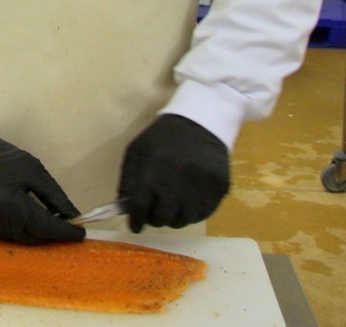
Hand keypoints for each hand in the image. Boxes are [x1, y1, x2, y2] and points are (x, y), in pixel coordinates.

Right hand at [0, 135, 85, 244]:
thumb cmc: (4, 160)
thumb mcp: (34, 171)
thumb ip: (55, 198)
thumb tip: (74, 218)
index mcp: (8, 203)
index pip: (42, 227)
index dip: (63, 232)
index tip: (81, 234)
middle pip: (31, 238)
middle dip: (51, 234)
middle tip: (68, 227)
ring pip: (19, 240)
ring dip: (35, 232)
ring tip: (47, 220)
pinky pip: (5, 236)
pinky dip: (18, 230)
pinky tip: (24, 219)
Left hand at [118, 114, 229, 230]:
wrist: (200, 120)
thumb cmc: (163, 137)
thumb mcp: (136, 151)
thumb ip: (128, 180)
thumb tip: (125, 209)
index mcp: (153, 170)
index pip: (140, 207)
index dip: (136, 220)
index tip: (135, 225)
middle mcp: (177, 181)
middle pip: (163, 218)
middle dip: (155, 218)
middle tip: (155, 212)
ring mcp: (201, 186)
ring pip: (185, 220)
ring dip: (175, 217)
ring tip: (172, 205)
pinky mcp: (219, 188)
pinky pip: (204, 214)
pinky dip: (193, 213)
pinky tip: (189, 201)